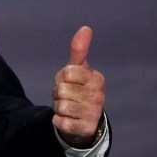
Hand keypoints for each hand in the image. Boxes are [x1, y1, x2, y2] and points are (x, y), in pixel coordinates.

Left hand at [52, 26, 105, 147]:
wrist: (84, 120)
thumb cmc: (78, 89)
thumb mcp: (78, 69)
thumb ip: (79, 50)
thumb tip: (85, 28)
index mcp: (97, 78)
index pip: (67, 72)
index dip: (61, 77)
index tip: (69, 82)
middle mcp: (98, 96)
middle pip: (61, 89)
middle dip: (58, 93)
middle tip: (67, 96)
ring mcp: (93, 113)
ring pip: (59, 105)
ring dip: (57, 107)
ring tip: (68, 108)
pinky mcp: (84, 129)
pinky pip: (59, 121)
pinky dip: (58, 120)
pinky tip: (68, 120)